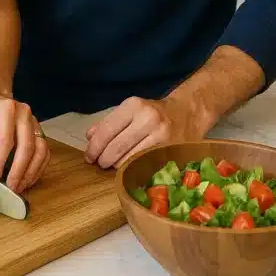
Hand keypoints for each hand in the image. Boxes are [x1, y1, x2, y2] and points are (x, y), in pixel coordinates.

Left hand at [0, 90, 49, 194]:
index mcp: (6, 109)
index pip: (6, 139)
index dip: (0, 159)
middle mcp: (24, 113)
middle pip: (27, 146)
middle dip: (19, 170)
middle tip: (10, 186)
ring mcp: (35, 122)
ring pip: (40, 149)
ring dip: (31, 171)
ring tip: (20, 185)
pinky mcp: (40, 130)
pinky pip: (45, 152)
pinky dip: (38, 168)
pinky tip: (28, 179)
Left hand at [85, 93, 209, 169]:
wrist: (187, 113)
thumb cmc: (153, 112)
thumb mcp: (130, 110)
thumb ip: (109, 122)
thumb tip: (90, 136)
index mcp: (134, 106)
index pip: (107, 130)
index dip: (94, 147)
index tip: (89, 156)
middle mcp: (148, 119)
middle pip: (116, 148)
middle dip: (103, 159)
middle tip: (99, 164)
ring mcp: (161, 136)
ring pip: (129, 160)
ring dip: (117, 166)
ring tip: (113, 165)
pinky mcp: (170, 151)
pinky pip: (144, 166)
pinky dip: (133, 169)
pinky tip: (129, 168)